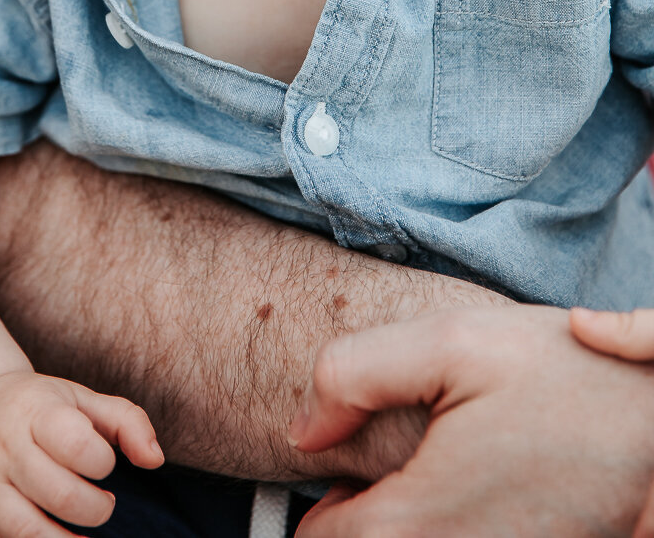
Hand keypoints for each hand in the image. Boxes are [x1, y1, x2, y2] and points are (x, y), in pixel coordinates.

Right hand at [0, 370, 162, 536]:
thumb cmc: (39, 408)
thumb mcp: (80, 399)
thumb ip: (126, 421)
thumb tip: (155, 460)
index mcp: (34, 412)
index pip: (77, 444)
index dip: (102, 462)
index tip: (104, 464)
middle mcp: (3, 449)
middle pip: (60, 495)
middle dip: (95, 509)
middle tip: (102, 504)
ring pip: (27, 532)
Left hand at [288, 304, 653, 536]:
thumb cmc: (559, 374)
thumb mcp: (450, 341)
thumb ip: (353, 375)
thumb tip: (303, 432)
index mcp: (418, 519)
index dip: (320, 500)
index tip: (340, 463)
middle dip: (361, 519)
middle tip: (387, 469)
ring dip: (405, 526)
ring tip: (431, 476)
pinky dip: (447, 528)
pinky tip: (470, 490)